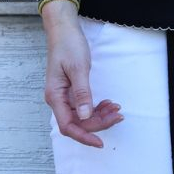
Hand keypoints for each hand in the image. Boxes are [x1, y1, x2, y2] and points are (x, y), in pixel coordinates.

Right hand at [44, 14, 123, 146]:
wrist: (64, 30)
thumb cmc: (68, 45)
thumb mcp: (78, 68)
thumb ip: (82, 93)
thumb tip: (85, 116)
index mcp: (55, 96)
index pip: (68, 126)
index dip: (84, 136)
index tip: (100, 142)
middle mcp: (58, 100)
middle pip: (78, 123)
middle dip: (99, 123)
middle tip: (118, 114)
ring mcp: (64, 97)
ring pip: (82, 117)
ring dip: (100, 116)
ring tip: (116, 108)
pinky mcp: (71, 92)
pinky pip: (84, 107)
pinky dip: (97, 108)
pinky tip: (108, 103)